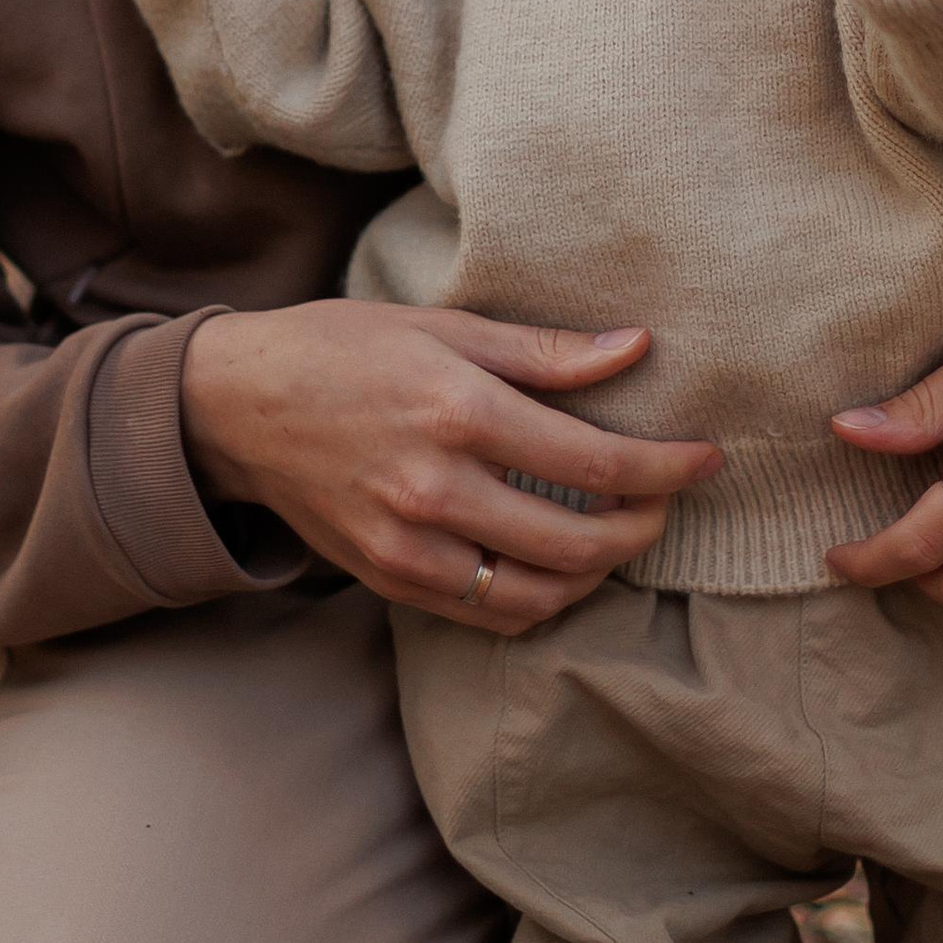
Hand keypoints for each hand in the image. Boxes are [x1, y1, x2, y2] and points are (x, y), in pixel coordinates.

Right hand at [179, 303, 720, 634]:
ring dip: (599, 572)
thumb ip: (545, 351)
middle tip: (666, 499)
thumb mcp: (444, 327)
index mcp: (457, 411)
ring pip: (540, 594)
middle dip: (645, 526)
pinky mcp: (390, 580)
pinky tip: (559, 564)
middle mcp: (435, 489)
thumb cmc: (343, 349)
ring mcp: (409, 546)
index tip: (707, 459)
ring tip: (618, 532)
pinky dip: (541, 600)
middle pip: (579, 541)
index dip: (666, 468)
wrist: (236, 407)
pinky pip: (489, 615)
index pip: (594, 461)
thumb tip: (637, 349)